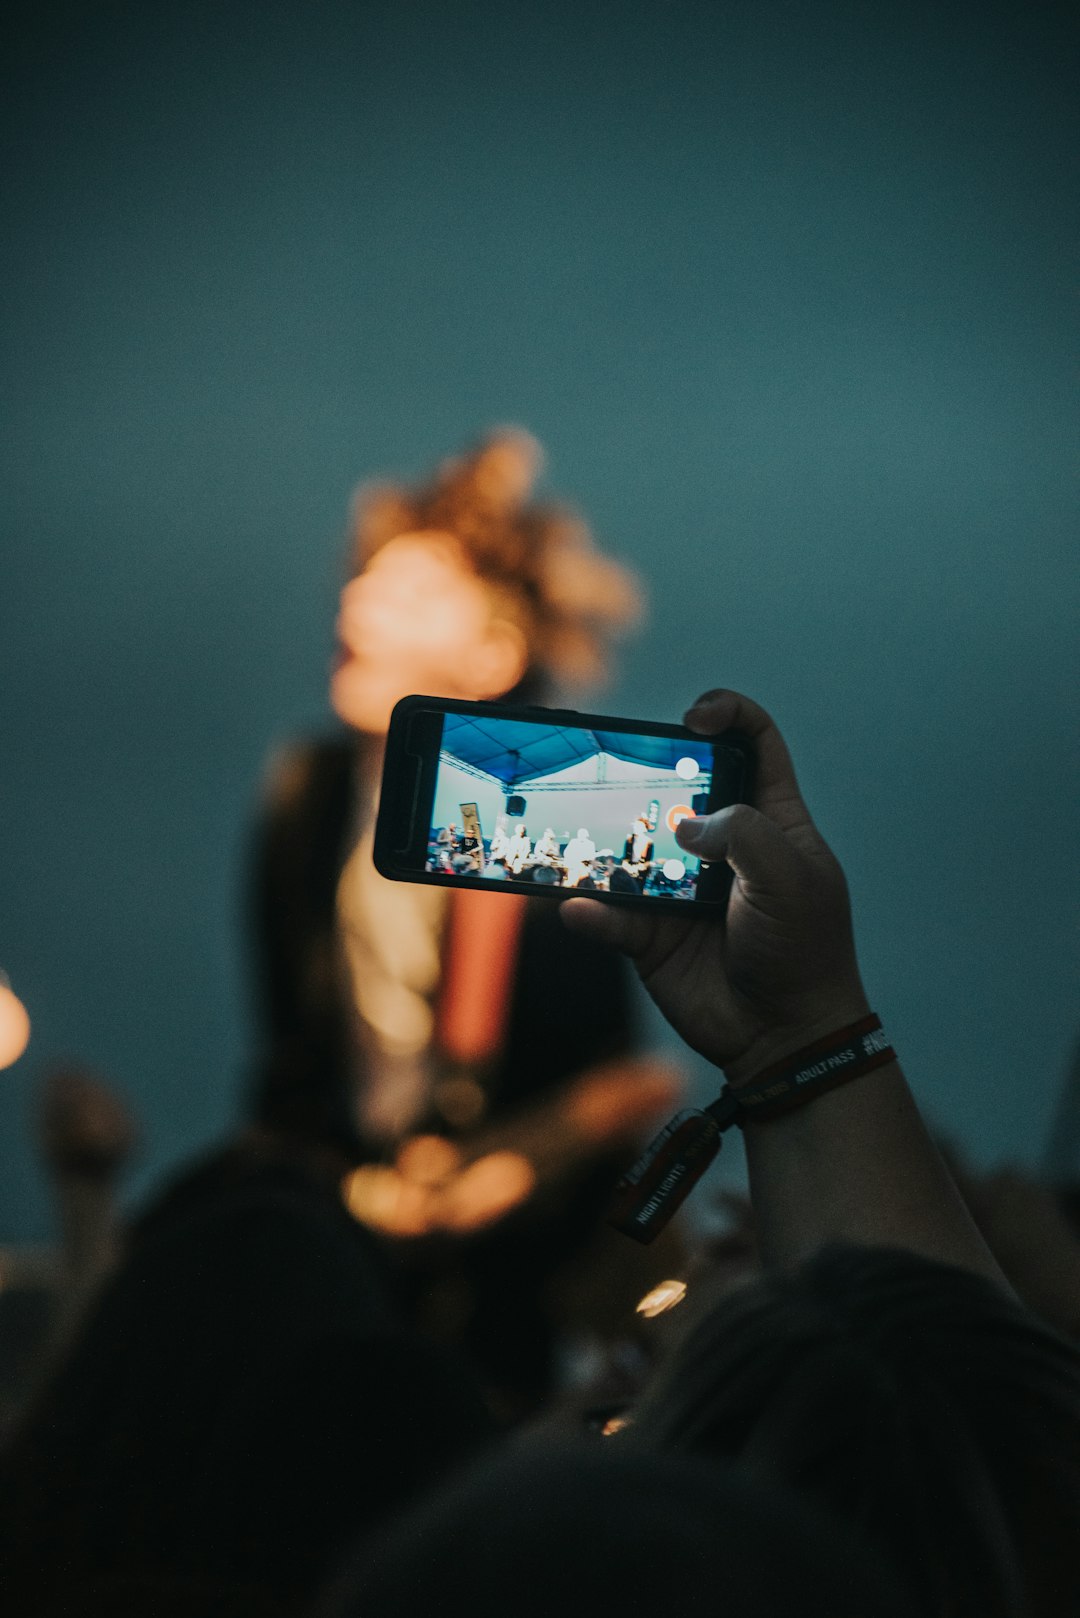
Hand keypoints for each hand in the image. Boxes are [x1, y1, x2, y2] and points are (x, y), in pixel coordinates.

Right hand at [561, 689, 869, 1081]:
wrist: (784, 1038)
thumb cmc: (804, 950)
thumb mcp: (788, 877)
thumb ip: (741, 833)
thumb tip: (684, 824)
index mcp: (772, 820)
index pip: (753, 744)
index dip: (727, 715)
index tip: (694, 718)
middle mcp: (723, 846)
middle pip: (676, 786)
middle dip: (645, 772)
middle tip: (620, 770)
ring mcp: (682, 888)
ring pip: (631, 848)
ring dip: (603, 842)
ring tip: (575, 834)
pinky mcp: (651, 933)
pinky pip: (610, 913)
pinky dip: (590, 910)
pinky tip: (579, 907)